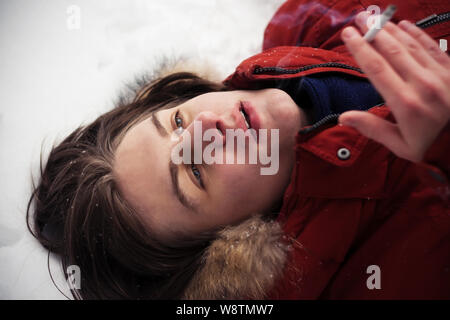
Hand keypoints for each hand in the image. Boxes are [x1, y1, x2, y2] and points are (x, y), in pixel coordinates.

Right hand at [338, 11, 449, 162]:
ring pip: (411, 45)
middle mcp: (422, 84)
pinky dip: (417, 34)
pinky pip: (432, 46)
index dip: (360, 48)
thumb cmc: (430, 145)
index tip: (348, 34)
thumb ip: (372, 128)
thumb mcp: (399, 145)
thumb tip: (344, 118)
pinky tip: (404, 25)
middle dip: (373, 32)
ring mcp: (440, 74)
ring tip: (376, 19)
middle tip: (360, 18)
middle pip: (392, 51)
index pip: (376, 68)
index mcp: (405, 102)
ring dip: (391, 30)